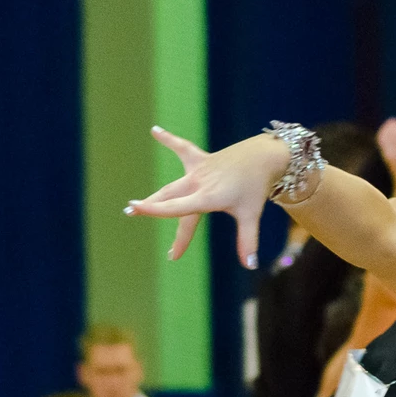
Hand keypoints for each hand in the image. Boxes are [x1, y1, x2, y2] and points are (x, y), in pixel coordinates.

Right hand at [126, 128, 291, 268]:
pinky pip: (182, 148)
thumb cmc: (257, 187)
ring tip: (135, 204)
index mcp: (208, 197)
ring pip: (172, 185)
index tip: (137, 209)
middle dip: (151, 207)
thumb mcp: (251, 214)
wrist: (265, 157)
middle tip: (130, 212)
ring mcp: (199, 170)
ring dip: (155, 196)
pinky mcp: (201, 159)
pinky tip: (155, 130)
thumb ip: (248, 241)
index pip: (178, 208)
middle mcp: (199, 183)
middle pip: (170, 199)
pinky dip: (169, 140)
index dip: (156, 210)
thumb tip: (251, 266)